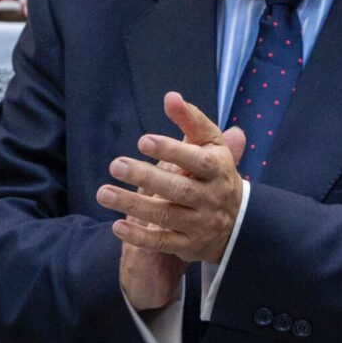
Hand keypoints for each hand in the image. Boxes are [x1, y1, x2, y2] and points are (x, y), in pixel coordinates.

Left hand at [100, 92, 245, 272]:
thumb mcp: (211, 144)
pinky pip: (162, 243)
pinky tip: (116, 225)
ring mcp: (200, 223)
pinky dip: (139, 236)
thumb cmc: (215, 172)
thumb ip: (191, 120)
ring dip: (133, 205)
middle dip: (145, 177)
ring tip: (103, 193)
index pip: (195, 161)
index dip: (170, 151)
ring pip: (165, 216)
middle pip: (178, 189)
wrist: (238, 221)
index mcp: (217, 169)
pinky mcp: (188, 245)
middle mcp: (210, 198)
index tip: (142, 141)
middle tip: (115, 165)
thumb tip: (170, 97)